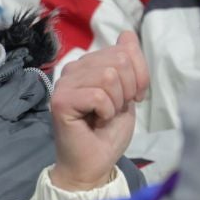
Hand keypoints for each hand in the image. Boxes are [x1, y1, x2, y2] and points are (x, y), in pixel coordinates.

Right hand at [49, 29, 148, 190]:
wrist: (94, 166)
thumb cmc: (108, 133)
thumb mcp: (129, 93)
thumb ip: (129, 63)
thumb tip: (127, 33)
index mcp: (89, 64)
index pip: (124, 49)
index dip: (139, 76)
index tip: (131, 98)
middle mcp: (74, 69)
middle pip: (118, 60)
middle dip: (128, 89)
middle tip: (116, 110)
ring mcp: (64, 83)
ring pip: (108, 76)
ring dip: (116, 103)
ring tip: (105, 116)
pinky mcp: (61, 101)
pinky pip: (98, 95)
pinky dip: (106, 112)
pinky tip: (96, 121)